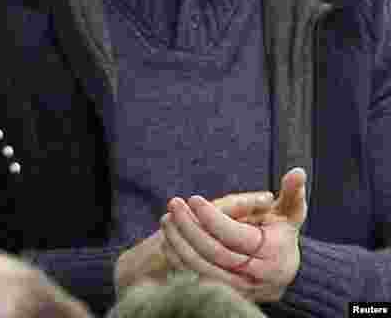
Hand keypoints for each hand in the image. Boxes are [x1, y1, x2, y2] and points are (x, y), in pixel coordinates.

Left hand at [160, 168, 307, 302]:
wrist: (279, 271)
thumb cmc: (281, 234)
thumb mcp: (290, 214)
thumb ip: (293, 193)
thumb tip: (297, 171)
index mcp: (273, 254)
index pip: (237, 237)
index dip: (213, 218)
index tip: (193, 198)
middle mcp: (256, 276)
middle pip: (215, 253)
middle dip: (190, 227)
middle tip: (174, 204)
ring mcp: (239, 288)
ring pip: (201, 268)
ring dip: (179, 242)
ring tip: (167, 218)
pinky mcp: (223, 293)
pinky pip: (194, 278)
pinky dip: (178, 258)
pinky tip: (169, 238)